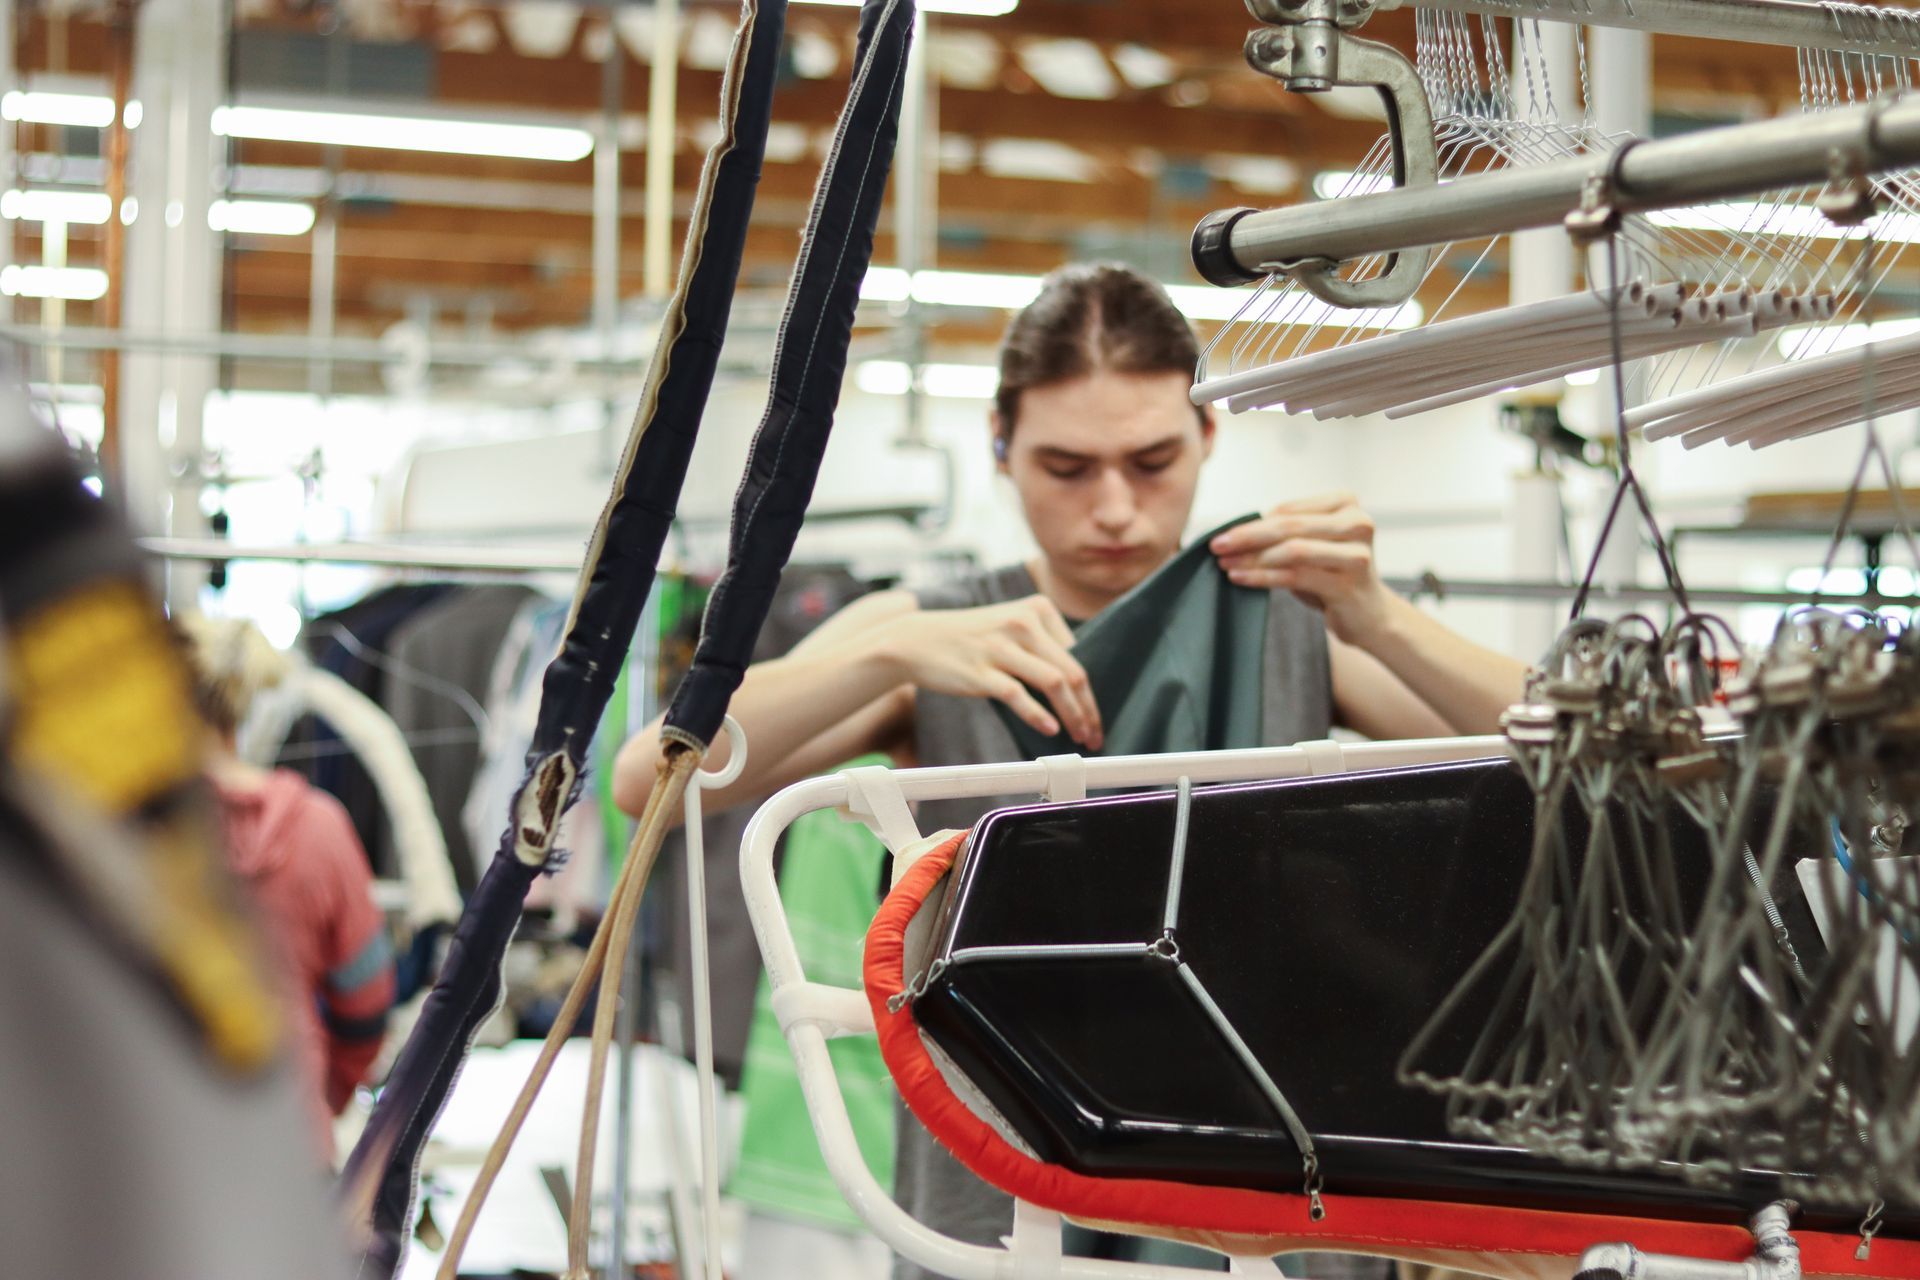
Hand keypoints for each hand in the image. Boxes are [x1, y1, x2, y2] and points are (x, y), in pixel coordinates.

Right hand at [875, 596, 1103, 749]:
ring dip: (1073, 715)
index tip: (1093, 715)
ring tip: (1079, 736)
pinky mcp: (981, 671)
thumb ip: (1042, 646)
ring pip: (1053, 682)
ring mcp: (1001, 647)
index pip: (1077, 655)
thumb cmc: (969, 639)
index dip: (1090, 690)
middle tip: (1095, 733)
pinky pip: (1018, 695)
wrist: (916, 641)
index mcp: (1037, 609)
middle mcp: (1022, 623)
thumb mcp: (1009, 626)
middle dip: (1089, 708)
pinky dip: (1039, 715)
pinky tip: (1051, 730)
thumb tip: (1078, 688)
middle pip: (1071, 671)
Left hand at [1210, 492, 1395, 644]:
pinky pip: (1295, 577)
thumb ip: (1285, 532)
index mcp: (1346, 503)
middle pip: (1289, 526)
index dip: (1253, 522)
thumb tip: (1235, 531)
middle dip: (1247, 536)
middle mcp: (1357, 523)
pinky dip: (1263, 577)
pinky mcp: (1348, 584)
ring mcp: (1356, 554)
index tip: (1224, 533)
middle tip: (1217, 545)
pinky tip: (1241, 578)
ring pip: (1292, 551)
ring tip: (1226, 564)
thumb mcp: (1312, 545)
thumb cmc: (1333, 575)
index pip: (1289, 510)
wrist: (1369, 615)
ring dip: (1253, 558)